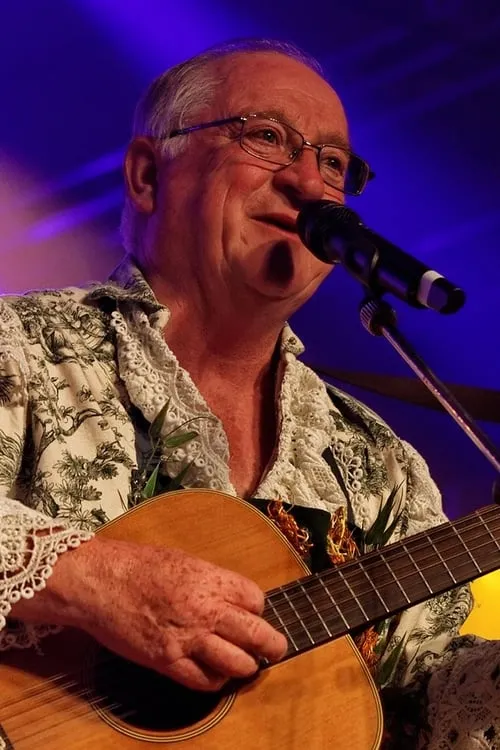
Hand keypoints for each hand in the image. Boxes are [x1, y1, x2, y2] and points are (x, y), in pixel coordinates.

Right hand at [11, 538, 287, 690]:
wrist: (99, 581)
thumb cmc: (135, 564)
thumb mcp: (181, 560)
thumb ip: (208, 580)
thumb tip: (227, 596)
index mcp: (211, 579)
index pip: (256, 600)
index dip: (257, 609)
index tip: (252, 613)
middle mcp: (206, 609)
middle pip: (258, 634)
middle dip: (273, 645)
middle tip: (275, 649)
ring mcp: (189, 638)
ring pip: (238, 663)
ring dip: (246, 666)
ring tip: (245, 665)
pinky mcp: (168, 661)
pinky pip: (204, 681)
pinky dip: (214, 681)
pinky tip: (212, 673)